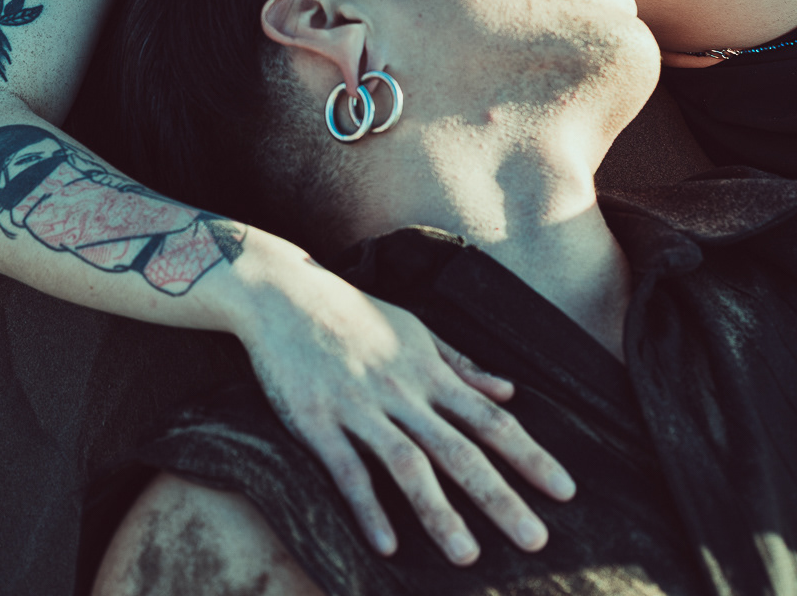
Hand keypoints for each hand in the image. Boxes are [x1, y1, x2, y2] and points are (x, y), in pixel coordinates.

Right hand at [228, 244, 574, 563]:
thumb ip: (460, 364)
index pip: (489, 418)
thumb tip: (510, 389)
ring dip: (438, 511)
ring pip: (407, 464)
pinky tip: (387, 545)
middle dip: (499, 495)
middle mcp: (400, 391)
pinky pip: (347, 469)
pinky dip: (368, 506)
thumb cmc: (352, 312)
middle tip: (536, 540)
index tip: (565, 491)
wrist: (284, 295)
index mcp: (427, 370)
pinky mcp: (317, 421)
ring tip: (467, 555)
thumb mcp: (413, 330)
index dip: (529, 455)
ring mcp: (358, 407)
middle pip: (458, 449)